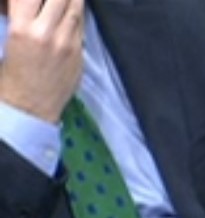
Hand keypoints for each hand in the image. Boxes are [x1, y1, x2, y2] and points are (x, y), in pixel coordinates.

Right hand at [0, 0, 84, 121]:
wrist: (30, 108)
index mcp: (21, 30)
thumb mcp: (10, 39)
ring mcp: (67, 43)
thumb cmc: (10, 75)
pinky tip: (72, 10)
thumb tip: (25, 4)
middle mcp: (47, 33)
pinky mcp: (80, 52)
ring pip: (75, 7)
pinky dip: (76, 13)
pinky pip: (81, 25)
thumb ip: (21, 18)